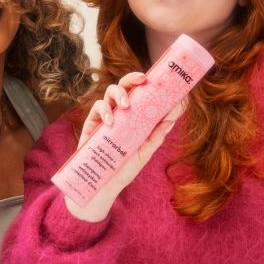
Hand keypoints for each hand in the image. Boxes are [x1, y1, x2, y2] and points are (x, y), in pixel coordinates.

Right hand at [65, 72, 184, 221]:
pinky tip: (110, 121)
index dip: (147, 84)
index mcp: (133, 116)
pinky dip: (104, 110)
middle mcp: (119, 113)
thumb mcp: (145, 151)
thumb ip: (156, 135)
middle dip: (132, 79)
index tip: (159, 79)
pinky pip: (96, 108)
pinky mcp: (91, 124)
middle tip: (142, 81)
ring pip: (109, 93)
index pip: (140, 94)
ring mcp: (105, 117)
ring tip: (127, 106)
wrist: (105, 184)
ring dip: (119, 94)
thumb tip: (172, 117)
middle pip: (124, 87)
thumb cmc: (125, 167)